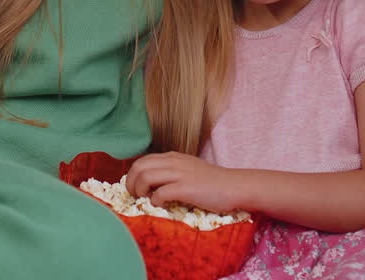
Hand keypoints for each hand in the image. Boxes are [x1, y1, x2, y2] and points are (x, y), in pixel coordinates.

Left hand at [125, 152, 244, 213]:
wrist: (234, 186)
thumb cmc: (213, 182)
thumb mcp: (188, 169)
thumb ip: (171, 171)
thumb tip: (152, 184)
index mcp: (172, 157)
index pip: (142, 160)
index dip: (133, 176)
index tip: (135, 189)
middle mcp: (173, 162)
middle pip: (138, 166)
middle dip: (130, 183)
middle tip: (135, 196)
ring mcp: (179, 174)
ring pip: (145, 176)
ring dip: (140, 191)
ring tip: (145, 201)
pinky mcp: (186, 188)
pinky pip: (160, 193)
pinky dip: (155, 201)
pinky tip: (161, 206)